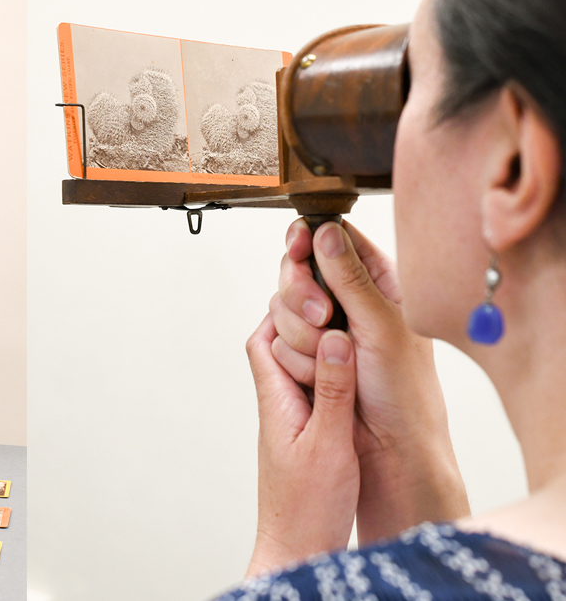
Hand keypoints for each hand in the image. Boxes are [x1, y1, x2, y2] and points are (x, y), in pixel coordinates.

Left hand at [245, 315, 359, 576]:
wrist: (298, 550)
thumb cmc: (306, 508)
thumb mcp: (328, 444)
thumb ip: (332, 390)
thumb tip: (334, 337)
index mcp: (277, 400)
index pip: (266, 338)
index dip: (286, 308)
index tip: (314, 285)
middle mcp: (279, 404)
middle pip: (279, 343)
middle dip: (301, 315)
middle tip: (332, 292)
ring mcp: (291, 418)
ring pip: (299, 364)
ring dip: (317, 341)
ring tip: (347, 317)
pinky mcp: (307, 433)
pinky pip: (313, 387)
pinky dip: (330, 369)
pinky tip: (354, 365)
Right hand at [271, 219, 468, 543]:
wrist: (391, 450)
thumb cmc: (405, 392)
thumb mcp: (383, 326)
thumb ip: (350, 277)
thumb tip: (324, 230)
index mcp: (378, 282)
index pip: (333, 239)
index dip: (309, 238)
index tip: (297, 245)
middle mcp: (346, 301)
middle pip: (297, 270)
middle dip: (302, 295)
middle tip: (324, 318)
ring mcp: (322, 329)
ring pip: (281, 307)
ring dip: (300, 333)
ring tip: (330, 355)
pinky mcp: (302, 356)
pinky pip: (275, 341)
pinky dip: (293, 357)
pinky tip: (317, 374)